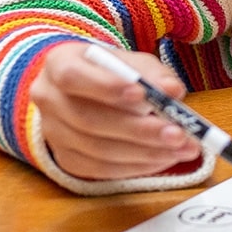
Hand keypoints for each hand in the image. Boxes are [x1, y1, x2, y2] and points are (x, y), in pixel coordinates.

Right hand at [33, 42, 203, 180]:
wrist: (86, 90)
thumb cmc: (112, 72)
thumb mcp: (132, 62)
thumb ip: (153, 74)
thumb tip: (173, 91)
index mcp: (59, 63)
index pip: (73, 76)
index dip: (106, 87)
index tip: (143, 95)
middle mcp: (49, 99)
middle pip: (88, 120)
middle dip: (139, 129)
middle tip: (178, 133)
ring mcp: (53, 133)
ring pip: (96, 149)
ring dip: (145, 152)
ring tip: (182, 148)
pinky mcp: (65, 159)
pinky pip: (99, 170)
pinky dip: (135, 166)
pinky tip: (163, 158)